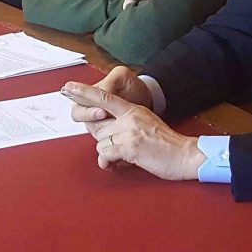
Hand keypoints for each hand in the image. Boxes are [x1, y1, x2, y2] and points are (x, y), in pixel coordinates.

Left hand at [62, 75, 203, 180]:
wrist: (185, 155)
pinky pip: (106, 154)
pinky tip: (122, 164)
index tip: (67, 88)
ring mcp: (129, 132)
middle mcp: (129, 117)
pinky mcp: (130, 147)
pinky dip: (110, 162)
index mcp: (133, 109)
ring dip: (109, 153)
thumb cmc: (165, 144)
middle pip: (97, 127)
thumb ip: (125, 124)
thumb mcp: (146, 123)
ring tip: (126, 157)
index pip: (104, 97)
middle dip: (103, 140)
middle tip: (119, 149)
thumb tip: (105, 138)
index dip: (83, 92)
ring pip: (100, 142)